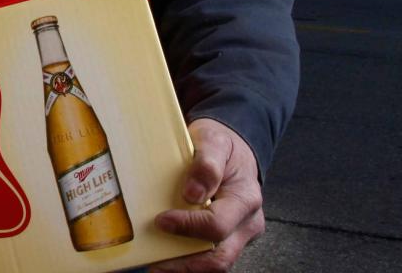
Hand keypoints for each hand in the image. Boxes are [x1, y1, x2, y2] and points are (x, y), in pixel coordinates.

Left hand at [152, 119, 266, 272]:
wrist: (232, 151)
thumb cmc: (222, 146)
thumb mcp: (214, 140)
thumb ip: (206, 164)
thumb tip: (192, 194)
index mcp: (246, 199)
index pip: (217, 225)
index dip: (188, 227)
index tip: (161, 220)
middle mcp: (247, 223)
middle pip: (220, 258)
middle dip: (185, 265)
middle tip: (154, 263)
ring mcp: (238, 236)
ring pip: (214, 263)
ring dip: (184, 267)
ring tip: (156, 264)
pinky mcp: (226, 241)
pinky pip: (207, 257)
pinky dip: (186, 261)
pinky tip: (164, 257)